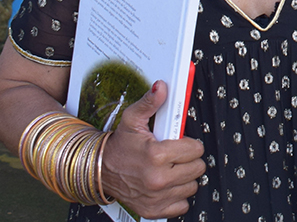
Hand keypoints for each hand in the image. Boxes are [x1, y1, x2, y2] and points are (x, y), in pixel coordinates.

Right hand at [100, 81, 206, 218]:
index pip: (196, 150)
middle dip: (188, 160)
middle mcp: (158, 179)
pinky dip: (177, 196)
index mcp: (157, 155)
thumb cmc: (119, 146)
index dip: (189, 144)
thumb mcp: (133, 120)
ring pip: (192, 186)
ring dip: (184, 178)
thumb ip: (150, 103)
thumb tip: (161, 87)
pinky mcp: (154, 210)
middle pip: (197, 168)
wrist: (99, 171)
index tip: (179, 143)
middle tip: (174, 156)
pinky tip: (166, 185)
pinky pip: (182, 205)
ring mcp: (157, 197)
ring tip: (169, 169)